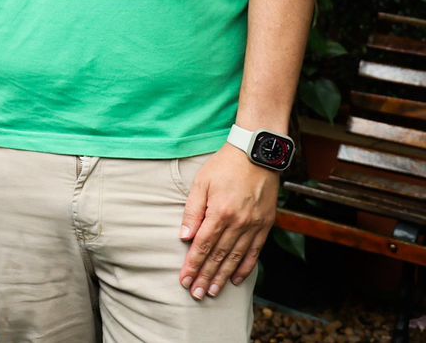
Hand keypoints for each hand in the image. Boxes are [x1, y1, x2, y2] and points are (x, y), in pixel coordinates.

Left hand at [178, 147, 278, 299]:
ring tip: (212, 291)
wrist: (257, 155)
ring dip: (223, 276)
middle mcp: (238, 223)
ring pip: (236, 258)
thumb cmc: (224, 167)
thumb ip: (192, 211)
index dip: (192, 265)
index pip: (202, 246)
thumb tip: (184, 237)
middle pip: (218, 256)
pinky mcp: (265, 225)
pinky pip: (255, 252)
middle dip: (205, 277)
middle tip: (196, 294)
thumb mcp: (201, 183)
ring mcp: (254, 226)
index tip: (184, 279)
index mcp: (220, 212)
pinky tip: (237, 279)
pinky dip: (246, 267)